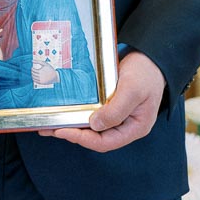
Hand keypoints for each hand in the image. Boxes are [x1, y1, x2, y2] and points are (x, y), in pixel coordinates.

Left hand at [31, 60, 58, 84]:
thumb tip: (32, 60)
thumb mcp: (44, 64)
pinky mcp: (41, 83)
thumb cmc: (50, 69)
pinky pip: (35, 81)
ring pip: (33, 78)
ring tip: (34, 73)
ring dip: (33, 75)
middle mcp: (39, 76)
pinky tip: (36, 77)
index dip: (32, 68)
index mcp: (39, 71)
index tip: (33, 68)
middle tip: (33, 71)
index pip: (33, 70)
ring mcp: (40, 80)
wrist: (55, 76)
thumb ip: (38, 61)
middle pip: (33, 74)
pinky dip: (34, 79)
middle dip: (32, 72)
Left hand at [38, 50, 164, 150]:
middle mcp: (125, 126)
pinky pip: (91, 114)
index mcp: (135, 128)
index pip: (105, 142)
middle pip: (95, 137)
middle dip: (72, 134)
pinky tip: (64, 111)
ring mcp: (117, 116)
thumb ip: (116, 110)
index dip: (83, 139)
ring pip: (91, 127)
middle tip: (49, 128)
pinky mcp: (109, 106)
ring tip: (50, 123)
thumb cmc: (146, 73)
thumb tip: (95, 125)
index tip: (63, 131)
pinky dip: (77, 114)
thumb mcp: (132, 90)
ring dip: (71, 125)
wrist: (150, 57)